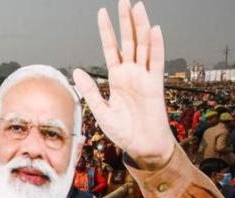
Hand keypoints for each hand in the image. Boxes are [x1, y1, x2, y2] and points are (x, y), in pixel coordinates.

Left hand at [73, 0, 174, 169]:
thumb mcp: (101, 111)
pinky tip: (154, 29)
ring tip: (137, 6)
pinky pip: (157, 62)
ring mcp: (144, 77)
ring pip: (143, 46)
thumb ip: (91, 91)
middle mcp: (131, 73)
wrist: (141, 146)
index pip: (111, 48)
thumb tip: (77, 72)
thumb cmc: (123, 131)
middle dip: (125, 21)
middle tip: (123, 0)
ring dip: (141, 26)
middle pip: (128, 41)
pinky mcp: (155, 85)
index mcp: (117, 78)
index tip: (102, 12)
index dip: (107, 31)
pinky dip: (157, 46)